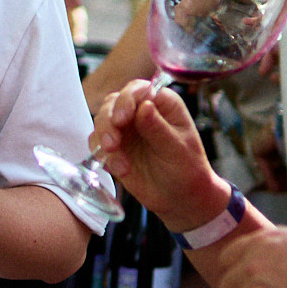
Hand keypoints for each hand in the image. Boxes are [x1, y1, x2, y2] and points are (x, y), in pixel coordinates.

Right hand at [92, 79, 228, 226]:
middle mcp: (140, 111)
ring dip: (103, 138)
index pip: (138, 90)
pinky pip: (98, 144)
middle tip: (112, 143)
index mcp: (162, 104)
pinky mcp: (114, 146)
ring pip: (102, 121)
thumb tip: (144, 106)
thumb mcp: (177, 149)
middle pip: (113, 103)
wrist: (180, 198)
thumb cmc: (188, 169)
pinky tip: (121, 169)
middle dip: (108, 121)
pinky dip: (104, 156)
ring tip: (116, 158)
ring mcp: (125, 129)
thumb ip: (158, 129)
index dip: (126, 100)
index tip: (122, 118)